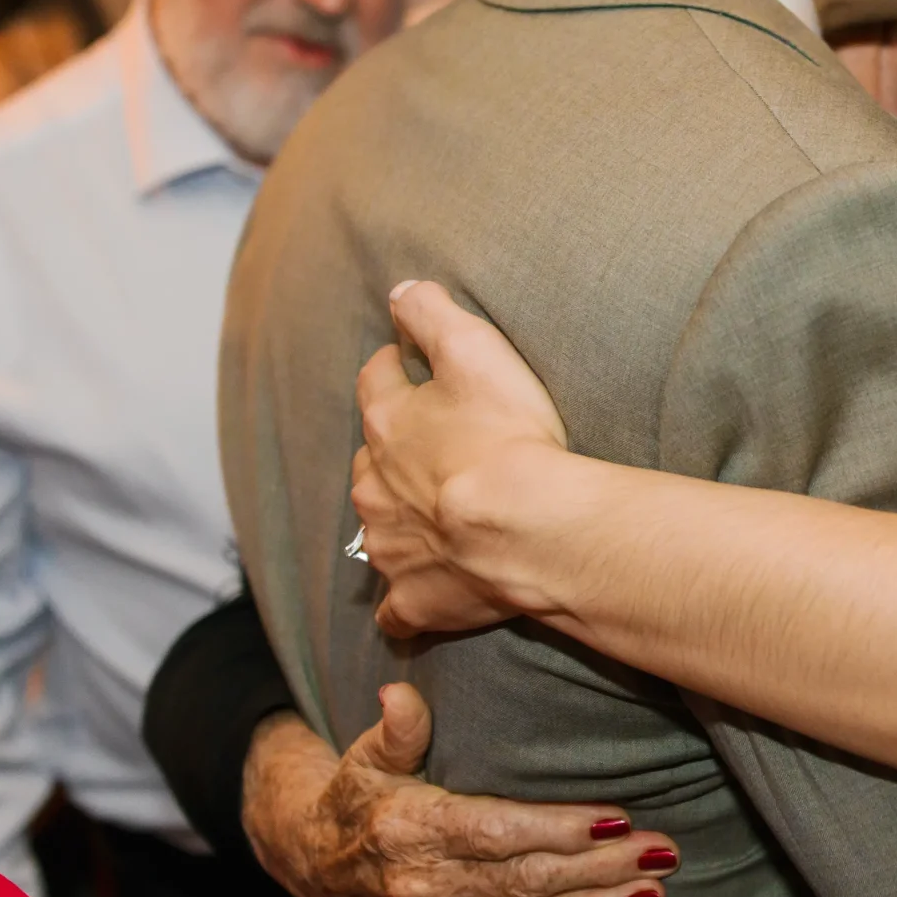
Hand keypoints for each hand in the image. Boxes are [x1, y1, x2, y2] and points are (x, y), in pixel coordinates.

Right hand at [241, 688, 679, 896]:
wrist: (317, 865)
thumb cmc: (363, 795)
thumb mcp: (369, 755)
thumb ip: (398, 729)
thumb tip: (401, 695)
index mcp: (410, 830)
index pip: (496, 832)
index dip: (559, 829)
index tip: (619, 818)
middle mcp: (421, 888)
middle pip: (525, 881)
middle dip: (601, 869)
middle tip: (663, 852)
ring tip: (652, 893)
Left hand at [354, 282, 566, 637]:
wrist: (526, 527)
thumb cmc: (507, 437)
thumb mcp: (474, 349)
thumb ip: (432, 313)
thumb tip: (400, 290)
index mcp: (387, 424)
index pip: (377, 381)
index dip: (393, 369)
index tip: (408, 365)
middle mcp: (374, 485)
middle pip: (371, 460)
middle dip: (392, 451)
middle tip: (429, 450)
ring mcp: (389, 546)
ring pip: (376, 528)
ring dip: (397, 520)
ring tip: (431, 519)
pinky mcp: (414, 597)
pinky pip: (395, 605)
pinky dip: (402, 599)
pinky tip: (416, 596)